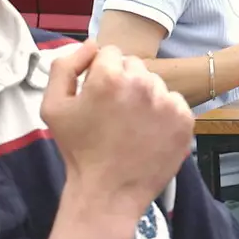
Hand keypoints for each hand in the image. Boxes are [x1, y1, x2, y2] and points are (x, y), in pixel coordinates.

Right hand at [41, 40, 193, 209]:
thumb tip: (91, 45)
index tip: (97, 95)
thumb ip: (65, 66)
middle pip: (134, 65)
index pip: (109, 53)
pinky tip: (148, 132)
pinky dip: (163, 114)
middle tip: (114, 112)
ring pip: (155, 84)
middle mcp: (142, 84)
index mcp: (110, 77)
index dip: (100, 73)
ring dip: (144, 97)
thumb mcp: (52, 106)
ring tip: (131, 125)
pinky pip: (174, 102)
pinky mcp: (185, 119)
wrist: (108, 192)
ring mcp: (167, 102)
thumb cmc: (78, 150)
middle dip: (123, 81)